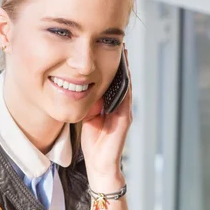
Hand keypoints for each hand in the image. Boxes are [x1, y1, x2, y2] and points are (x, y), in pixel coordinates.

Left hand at [81, 48, 132, 181]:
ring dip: (126, 71)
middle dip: (122, 63)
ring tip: (124, 54)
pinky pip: (126, 100)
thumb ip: (88, 103)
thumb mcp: (87, 117)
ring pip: (127, 87)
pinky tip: (124, 76)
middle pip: (122, 81)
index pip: (113, 82)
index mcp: (110, 106)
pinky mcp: (124, 121)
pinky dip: (126, 87)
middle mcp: (120, 108)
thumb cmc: (93, 144)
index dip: (112, 66)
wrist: (98, 165)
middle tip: (120, 44)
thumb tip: (82, 88)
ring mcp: (124, 114)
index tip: (108, 49)